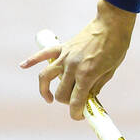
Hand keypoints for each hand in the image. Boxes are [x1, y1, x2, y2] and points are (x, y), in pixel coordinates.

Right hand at [19, 2, 135, 120]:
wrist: (112, 23)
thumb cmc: (116, 46)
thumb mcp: (110, 71)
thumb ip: (96, 86)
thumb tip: (88, 98)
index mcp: (86, 74)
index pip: (75, 102)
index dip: (77, 114)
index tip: (80, 115)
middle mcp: (72, 67)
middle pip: (61, 94)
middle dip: (67, 102)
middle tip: (76, 101)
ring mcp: (65, 56)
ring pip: (46, 78)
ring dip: (45, 91)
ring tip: (49, 99)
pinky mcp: (63, 47)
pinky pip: (44, 54)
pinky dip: (32, 60)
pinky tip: (23, 65)